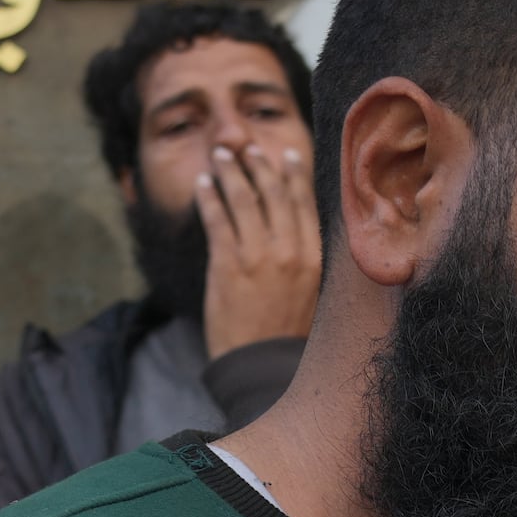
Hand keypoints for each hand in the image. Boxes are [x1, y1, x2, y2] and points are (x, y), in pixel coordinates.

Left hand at [197, 142, 322, 355]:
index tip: (286, 154)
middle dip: (259, 165)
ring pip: (243, 200)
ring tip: (221, 156)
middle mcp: (289, 251)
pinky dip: (209, 198)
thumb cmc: (287, 336)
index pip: (305, 203)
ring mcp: (257, 257)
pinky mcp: (226, 266)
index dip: (293, 174)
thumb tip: (298, 232)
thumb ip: (306, 260)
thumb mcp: (311, 295)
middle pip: (274, 194)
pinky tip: (203, 184)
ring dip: (230, 173)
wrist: (262, 368)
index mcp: (314, 258)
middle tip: (248, 148)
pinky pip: (216, 221)